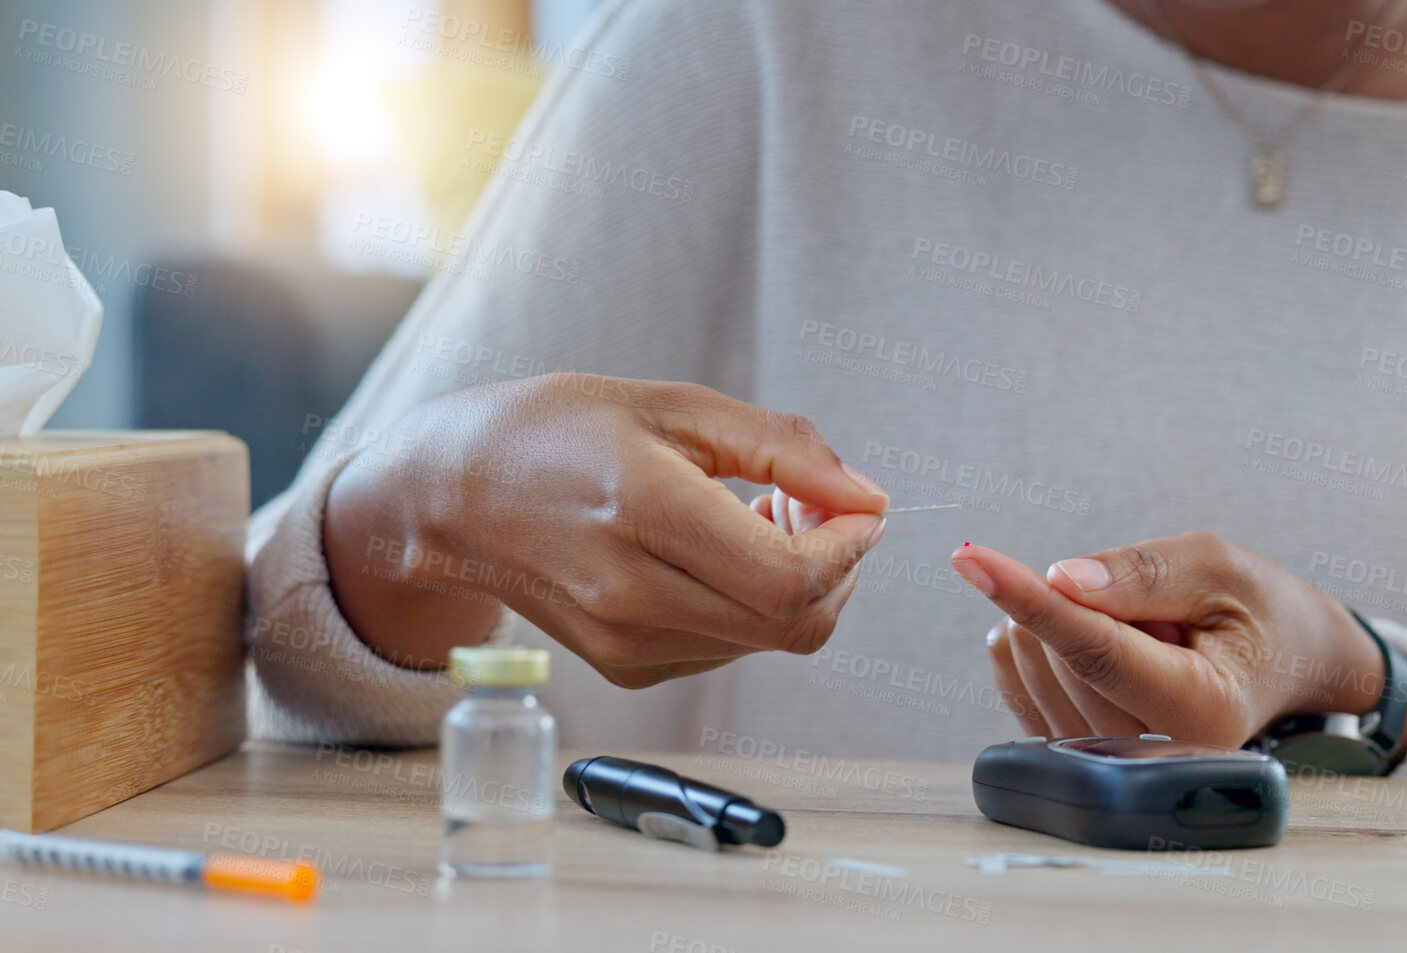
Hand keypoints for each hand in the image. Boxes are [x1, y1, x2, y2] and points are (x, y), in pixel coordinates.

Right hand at [323, 373, 890, 687]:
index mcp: (643, 510)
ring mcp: (625, 641)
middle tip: (812, 509)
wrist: (449, 493)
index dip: (849, 548)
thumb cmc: (559, 430)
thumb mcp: (676, 405)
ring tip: (758, 519)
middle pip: (793, 622)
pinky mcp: (625, 666)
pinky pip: (729, 651)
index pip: (790, 576)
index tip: (857, 507)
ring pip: (768, 641)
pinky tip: (718, 554)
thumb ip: (783, 448)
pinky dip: (752, 608)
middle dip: (836, 569)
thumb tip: (866, 498)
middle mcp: (631, 592)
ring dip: (796, 587)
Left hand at [950, 533, 1406, 749]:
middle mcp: (1153, 751)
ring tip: (1138, 624)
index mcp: (1204, 709)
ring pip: (1025, 660)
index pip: (1098, 652)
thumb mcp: (1219, 568)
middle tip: (1153, 603)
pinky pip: (1010, 675)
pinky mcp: (1072, 752)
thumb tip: (1063, 581)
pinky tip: (1089, 630)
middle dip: (1082, 596)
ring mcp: (1108, 760)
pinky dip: (1035, 633)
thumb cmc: (1257, 609)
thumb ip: (1143, 574)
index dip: (1032, 598)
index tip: (972, 559)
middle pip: (1056, 651)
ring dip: (1061, 614)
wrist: (1282, 661)